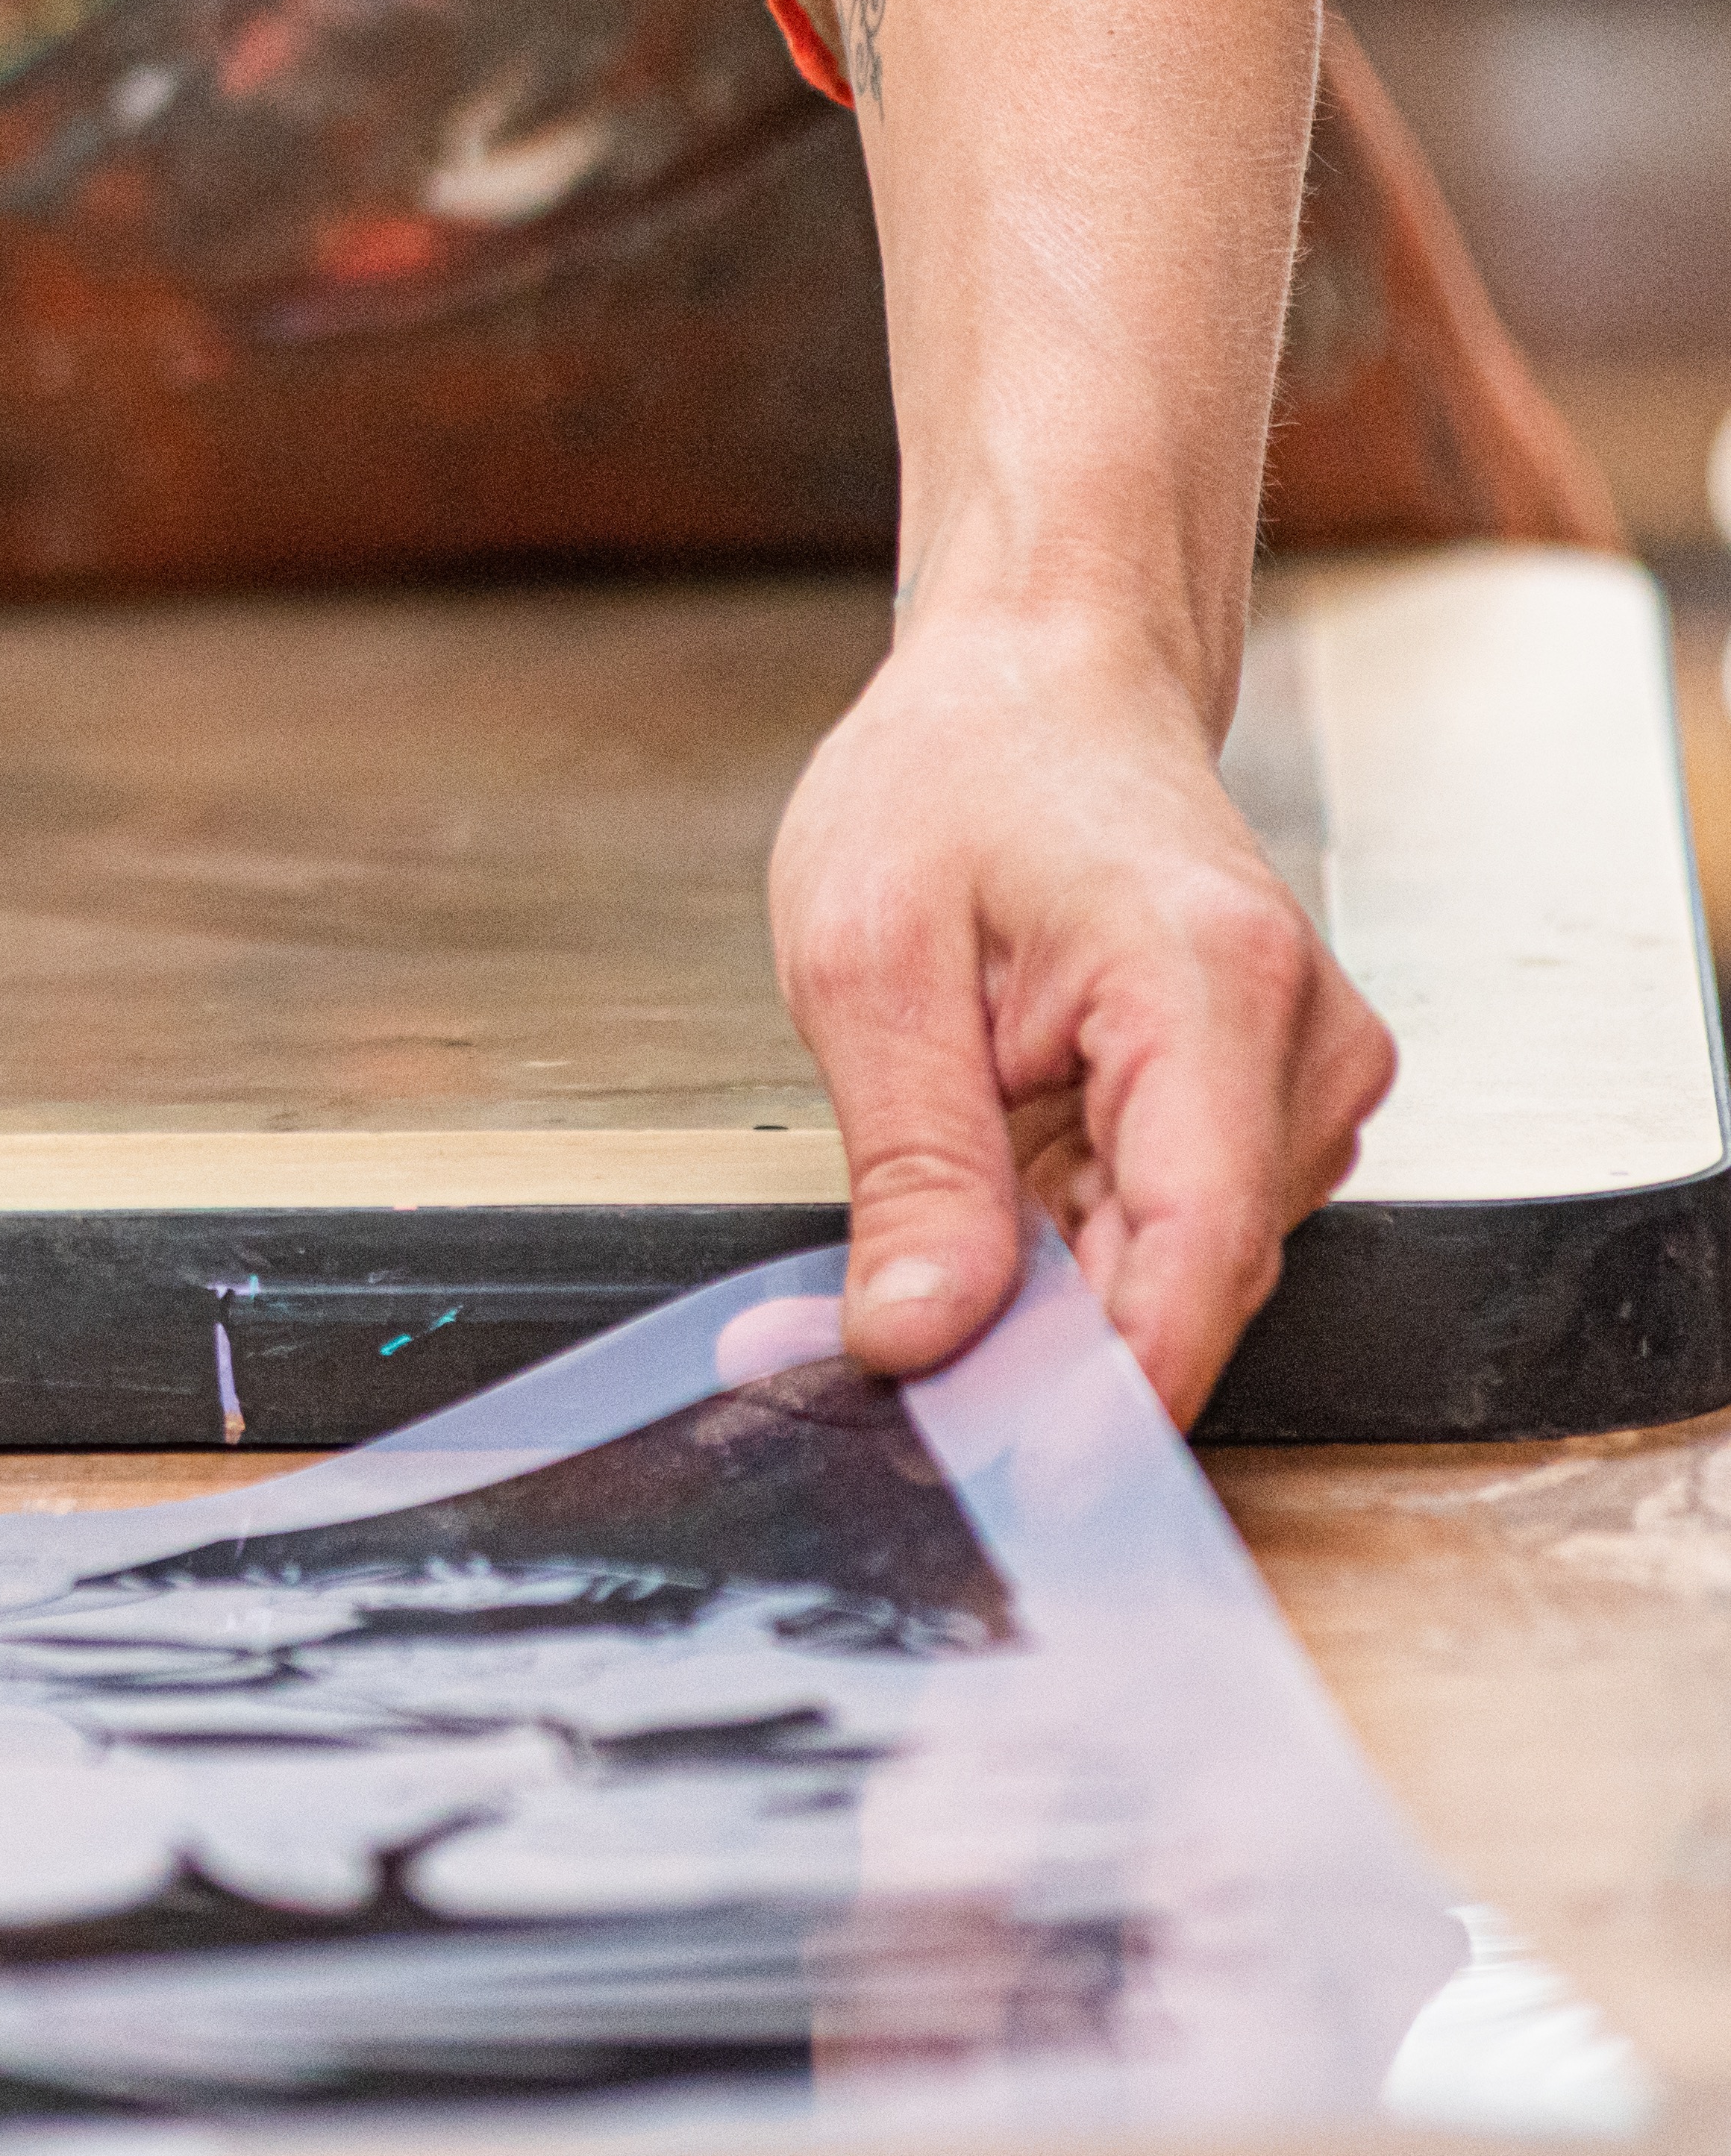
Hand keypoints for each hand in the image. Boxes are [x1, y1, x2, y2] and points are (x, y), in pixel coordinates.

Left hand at [767, 604, 1396, 1427]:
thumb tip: (920, 1341)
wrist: (1042, 680)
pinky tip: (975, 1196)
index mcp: (1211, 985)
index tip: (1010, 1475)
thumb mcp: (869, 961)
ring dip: (1034, 1291)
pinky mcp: (1266, 1107)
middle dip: (1026, 1346)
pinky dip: (1060, 1242)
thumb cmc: (956, 773)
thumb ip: (912, 1168)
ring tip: (897, 1240)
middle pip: (1183, 1281)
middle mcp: (1300, 1045)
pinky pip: (1164, 1227)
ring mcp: (1300, 1084)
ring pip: (1169, 1269)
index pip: (1195, 1252)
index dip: (1105, 1393)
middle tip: (855, 1359)